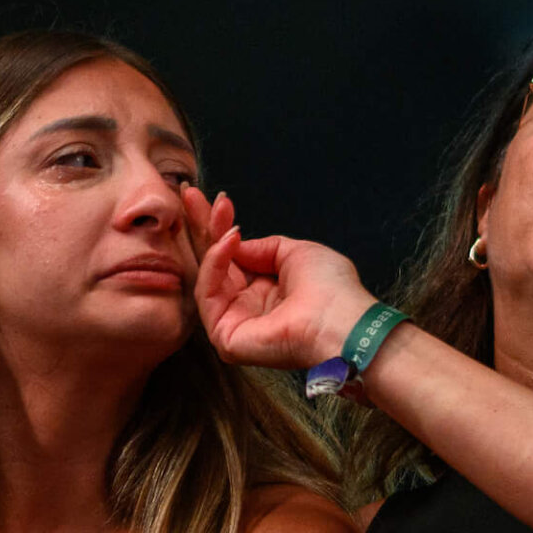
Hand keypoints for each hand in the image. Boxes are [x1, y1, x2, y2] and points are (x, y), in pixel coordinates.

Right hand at [184, 184, 372, 369]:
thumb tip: (235, 240)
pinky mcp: (225, 337)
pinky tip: (228, 243)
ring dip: (212, 242)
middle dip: (204, 228)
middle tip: (191, 195)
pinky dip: (214, 265)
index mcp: (269, 291)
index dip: (223, 229)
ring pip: (208, 277)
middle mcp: (250, 308)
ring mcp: (236, 323)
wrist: (341, 321)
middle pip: (217, 265)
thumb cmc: (332, 290)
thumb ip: (265, 246)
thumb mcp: (298, 252)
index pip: (237, 258)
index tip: (218, 201)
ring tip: (221, 217)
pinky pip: (208, 295)